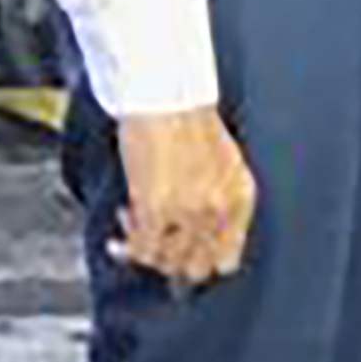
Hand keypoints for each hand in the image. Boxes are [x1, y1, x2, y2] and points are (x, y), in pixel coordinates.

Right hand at [109, 105, 258, 288]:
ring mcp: (189, 215)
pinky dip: (127, 246)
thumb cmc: (188, 115)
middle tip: (152, 247)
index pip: (226, 259)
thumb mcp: (222, 160)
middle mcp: (220, 212)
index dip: (199, 262)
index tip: (179, 255)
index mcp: (240, 198)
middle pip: (196, 268)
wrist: (164, 93)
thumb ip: (217, 197)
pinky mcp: (157, 210)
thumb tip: (198, 225)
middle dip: (171, 262)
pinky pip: (142, 248)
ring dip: (145, 250)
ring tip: (132, 227)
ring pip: (165, 262)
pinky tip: (120, 229)